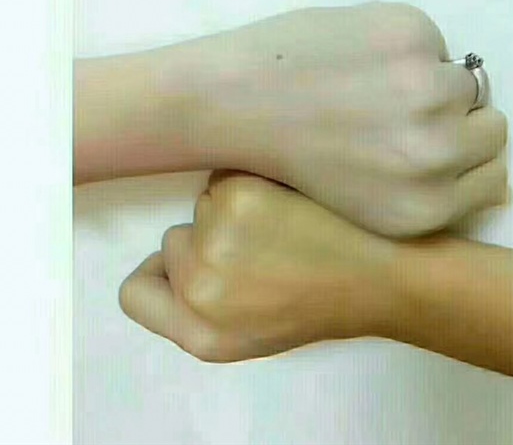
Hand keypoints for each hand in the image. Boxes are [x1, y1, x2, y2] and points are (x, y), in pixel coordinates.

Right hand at [118, 171, 396, 362]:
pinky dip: (248, 184)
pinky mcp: (238, 195)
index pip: (134, 293)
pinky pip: (224, 178)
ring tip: (279, 225)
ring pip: (202, 205)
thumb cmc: (318, 302)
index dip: (162, 274)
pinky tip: (285, 202)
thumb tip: (175, 256)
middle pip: (172, 241)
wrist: (378, 275)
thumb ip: (199, 305)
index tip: (194, 262)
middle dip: (207, 239)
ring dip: (230, 210)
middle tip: (259, 247)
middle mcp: (198, 287)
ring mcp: (215, 236)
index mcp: (198, 334)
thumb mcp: (246, 333)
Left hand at [184, 2, 507, 236]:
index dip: (465, 155)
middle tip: (402, 109)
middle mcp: (436, 153)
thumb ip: (428, 190)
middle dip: (455, 117)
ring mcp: (427, 89)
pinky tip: (356, 56)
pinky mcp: (410, 35)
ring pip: (464, 80)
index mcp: (425, 208)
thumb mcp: (369, 204)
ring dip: (429, 80)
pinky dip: (405, 46)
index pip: (494, 176)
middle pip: (490, 126)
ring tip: (373, 84)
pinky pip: (433, 41)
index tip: (437, 141)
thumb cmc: (294, 159)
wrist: (234, 103)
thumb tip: (486, 162)